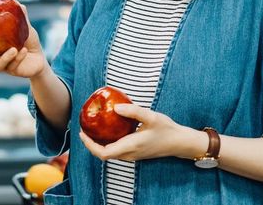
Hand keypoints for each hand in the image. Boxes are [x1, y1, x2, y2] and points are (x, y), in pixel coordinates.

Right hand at [0, 8, 45, 78]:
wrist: (40, 57)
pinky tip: (24, 51)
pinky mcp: (11, 71)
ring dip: (3, 58)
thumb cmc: (28, 40)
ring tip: (14, 49)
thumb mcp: (25, 27)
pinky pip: (12, 66)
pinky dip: (18, 58)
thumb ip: (20, 17)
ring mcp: (1, 64)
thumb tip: (18, 4)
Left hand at [79, 104, 202, 160]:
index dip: (90, 145)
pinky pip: (116, 150)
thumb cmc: (167, 129)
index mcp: (131, 146)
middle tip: (84, 129)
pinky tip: (108, 130)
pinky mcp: (135, 153)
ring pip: (110, 153)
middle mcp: (130, 154)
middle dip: (91, 144)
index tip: (82, 133)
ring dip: (98, 144)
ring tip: (92, 129)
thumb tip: (115, 107)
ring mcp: (132, 155)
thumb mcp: (151, 116)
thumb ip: (133, 111)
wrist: (180, 142)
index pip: (104, 153)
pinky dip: (107, 143)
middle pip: (103, 154)